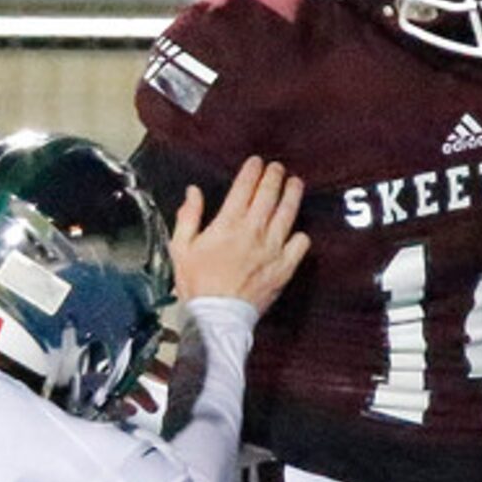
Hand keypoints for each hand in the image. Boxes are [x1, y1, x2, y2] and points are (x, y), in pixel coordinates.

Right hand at [169, 156, 309, 313]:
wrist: (216, 318)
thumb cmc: (196, 284)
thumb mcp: (181, 248)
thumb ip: (188, 217)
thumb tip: (193, 192)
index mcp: (228, 224)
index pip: (245, 186)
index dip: (252, 170)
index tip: (256, 162)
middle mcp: (254, 231)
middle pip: (270, 194)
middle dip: (274, 176)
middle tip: (277, 168)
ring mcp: (272, 249)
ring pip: (288, 213)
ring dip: (293, 194)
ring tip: (295, 184)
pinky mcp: (284, 267)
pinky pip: (300, 244)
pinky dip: (300, 234)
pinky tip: (296, 231)